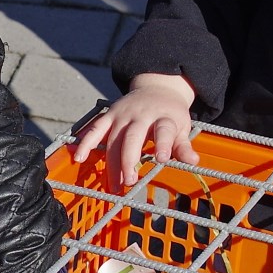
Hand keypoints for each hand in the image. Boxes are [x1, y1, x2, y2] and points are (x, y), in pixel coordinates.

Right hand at [71, 73, 198, 189]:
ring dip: (111, 162)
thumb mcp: (182, 127)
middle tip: (129, 181)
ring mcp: (122, 114)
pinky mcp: (109, 115)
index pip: (163, 130)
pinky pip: (95, 129)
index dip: (162, 144)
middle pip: (132, 137)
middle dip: (129, 159)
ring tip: (114, 184)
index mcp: (163, 117)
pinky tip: (79, 157)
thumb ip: (183, 145)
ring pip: (113, 138)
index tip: (161, 159)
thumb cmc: (170, 114)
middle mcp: (141, 115)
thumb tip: (193, 162)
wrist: (157, 88)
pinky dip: (86, 142)